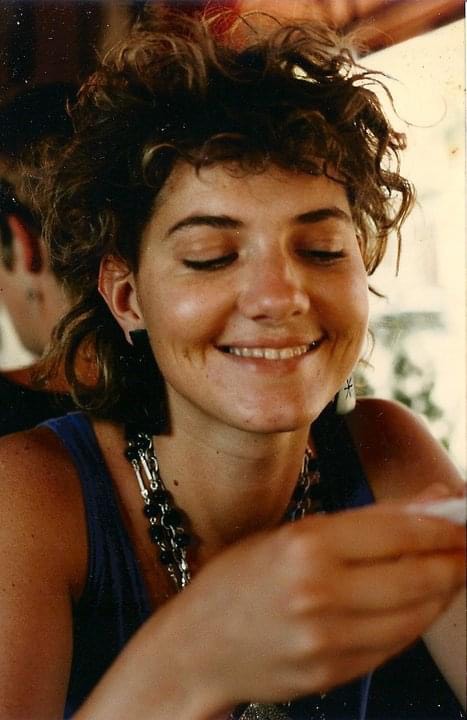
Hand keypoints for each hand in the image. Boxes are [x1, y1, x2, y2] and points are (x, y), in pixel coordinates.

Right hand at [167, 501, 464, 713]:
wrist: (197, 649)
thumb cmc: (239, 581)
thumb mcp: (291, 534)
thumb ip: (365, 521)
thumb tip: (430, 504)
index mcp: (305, 544)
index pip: (398, 531)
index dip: (442, 525)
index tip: (463, 519)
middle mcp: (319, 593)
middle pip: (417, 574)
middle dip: (454, 558)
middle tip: (466, 547)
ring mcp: (328, 640)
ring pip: (416, 614)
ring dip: (442, 590)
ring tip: (449, 572)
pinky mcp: (333, 674)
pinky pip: (395, 644)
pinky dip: (416, 621)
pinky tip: (419, 604)